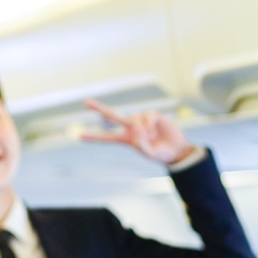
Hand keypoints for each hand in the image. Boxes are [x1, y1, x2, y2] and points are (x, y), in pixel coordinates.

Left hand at [79, 99, 195, 164]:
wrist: (177, 149)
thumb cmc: (162, 154)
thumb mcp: (151, 154)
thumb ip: (142, 146)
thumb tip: (137, 132)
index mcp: (127, 139)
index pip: (107, 137)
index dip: (94, 137)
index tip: (80, 136)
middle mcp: (131, 128)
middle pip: (112, 116)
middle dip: (99, 108)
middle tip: (85, 102)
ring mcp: (141, 120)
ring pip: (134, 119)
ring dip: (143, 129)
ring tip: (152, 137)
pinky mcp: (152, 115)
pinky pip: (146, 116)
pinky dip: (149, 124)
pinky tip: (155, 130)